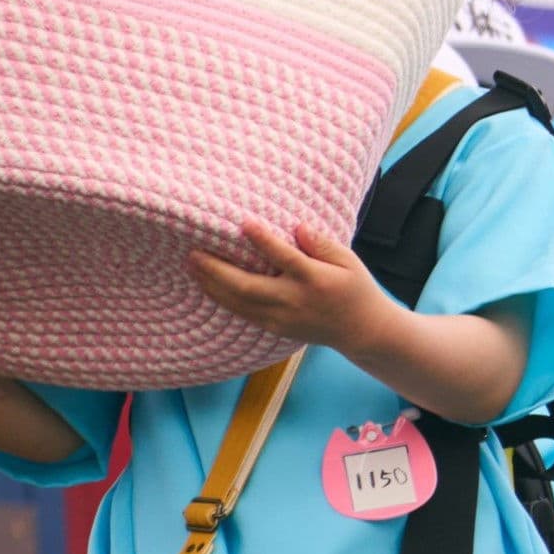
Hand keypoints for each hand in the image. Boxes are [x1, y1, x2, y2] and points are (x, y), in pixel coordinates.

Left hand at [189, 221, 395, 355]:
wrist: (361, 331)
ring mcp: (281, 317)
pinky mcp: (274, 327)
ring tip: (192, 266)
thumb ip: (322, 244)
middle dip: (216, 270)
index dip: (263, 240)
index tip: (244, 222)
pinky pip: (241, 312)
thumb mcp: (349, 262)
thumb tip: (297, 226)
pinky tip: (207, 286)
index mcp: (314, 279)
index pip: (284, 257)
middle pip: (247, 286)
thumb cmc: (356, 289)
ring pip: (238, 302)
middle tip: (194, 252)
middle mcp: (294, 300)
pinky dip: (221, 299)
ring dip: (211, 284)